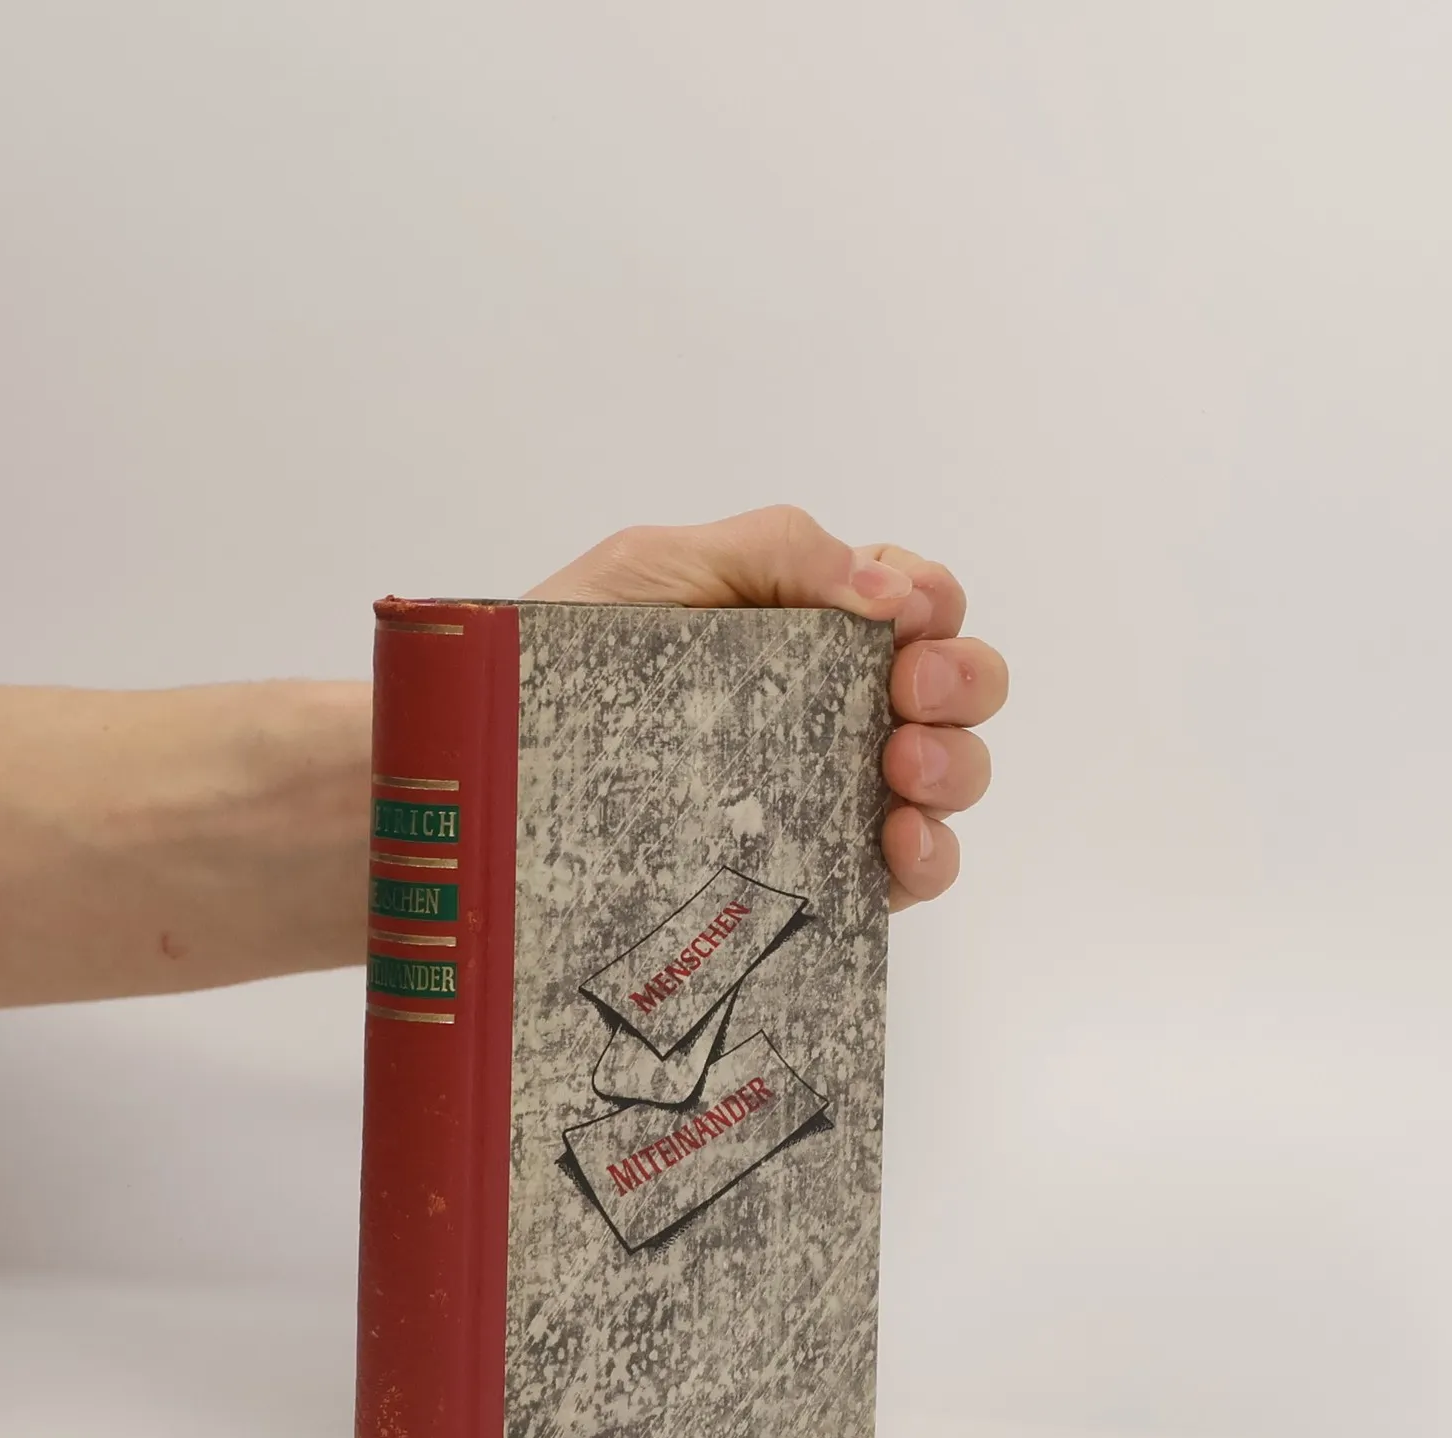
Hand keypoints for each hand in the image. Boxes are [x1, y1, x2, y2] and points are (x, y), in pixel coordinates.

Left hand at [527, 505, 1006, 909]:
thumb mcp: (655, 565)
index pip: (917, 598)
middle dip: (961, 680)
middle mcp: (839, 706)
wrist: (490, 770)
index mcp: (812, 621)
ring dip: (955, 765)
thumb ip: (776, 549)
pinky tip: (898, 845)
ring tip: (901, 769)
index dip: (934, 600)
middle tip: (908, 692)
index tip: (906, 617)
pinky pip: (913, 872)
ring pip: (954, 776)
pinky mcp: (823, 875)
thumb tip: (887, 591)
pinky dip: (932, 858)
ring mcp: (837, 793)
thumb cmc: (565, 657)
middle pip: (960, 685)